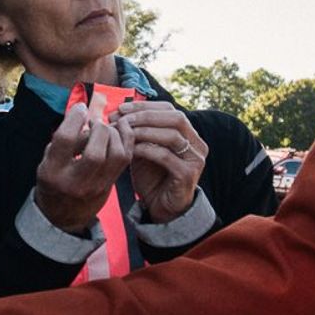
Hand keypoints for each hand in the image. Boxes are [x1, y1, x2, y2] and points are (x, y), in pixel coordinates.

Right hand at [33, 101, 131, 230]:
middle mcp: (75, 181)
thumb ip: (63, 140)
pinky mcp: (111, 184)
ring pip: (115, 156)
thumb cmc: (54, 180)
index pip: (65, 141)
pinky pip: (125, 158)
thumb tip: (84, 114)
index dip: (74, 119)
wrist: (63, 216)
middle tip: (95, 122)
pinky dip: (126, 139)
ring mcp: (96, 185)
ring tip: (106, 128)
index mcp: (53, 171)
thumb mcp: (47, 160)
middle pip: (95, 152)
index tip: (80, 108)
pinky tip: (119, 129)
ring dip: (114, 134)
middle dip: (98, 129)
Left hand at [115, 100, 204, 222]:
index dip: (145, 106)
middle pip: (175, 118)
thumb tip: (117, 112)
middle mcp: (197, 144)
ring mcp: (195, 159)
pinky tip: (131, 150)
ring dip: (145, 131)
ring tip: (124, 133)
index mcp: (188, 133)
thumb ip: (138, 131)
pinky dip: (147, 150)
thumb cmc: (152, 177)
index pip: (169, 109)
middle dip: (145, 116)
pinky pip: (166, 156)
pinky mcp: (188, 175)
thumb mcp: (144, 149)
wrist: (161, 208)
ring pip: (172, 135)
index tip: (121, 108)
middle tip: (122, 119)